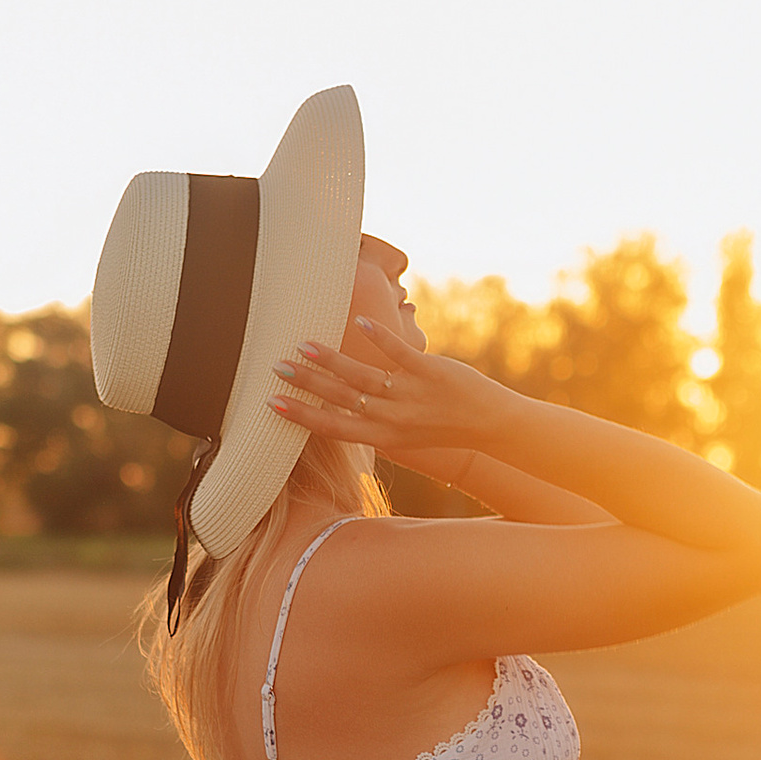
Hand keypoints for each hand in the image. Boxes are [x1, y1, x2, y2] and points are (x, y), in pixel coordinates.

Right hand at [270, 317, 492, 459]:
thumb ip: (372, 423)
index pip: (333, 428)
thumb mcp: (403, 434)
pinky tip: (361, 323)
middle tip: (277, 367)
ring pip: (362, 376)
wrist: (488, 422)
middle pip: (340, 400)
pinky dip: (380, 338)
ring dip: (331, 360)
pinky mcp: (429, 372)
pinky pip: (399, 354)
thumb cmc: (441, 427)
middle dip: (306, 383)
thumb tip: (338, 412)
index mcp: (383, 436)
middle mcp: (392, 418)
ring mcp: (410, 394)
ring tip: (305, 345)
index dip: (302, 415)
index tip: (273, 402)